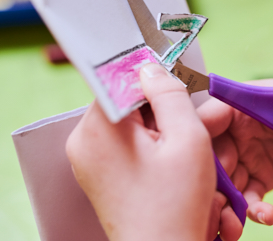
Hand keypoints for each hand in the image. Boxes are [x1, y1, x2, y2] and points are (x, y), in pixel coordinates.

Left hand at [66, 63, 214, 240]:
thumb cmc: (175, 205)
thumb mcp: (186, 139)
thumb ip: (170, 93)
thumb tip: (152, 67)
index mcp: (98, 126)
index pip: (121, 78)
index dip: (153, 78)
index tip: (178, 84)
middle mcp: (83, 141)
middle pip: (125, 102)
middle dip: (159, 109)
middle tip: (190, 126)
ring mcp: (86, 161)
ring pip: (127, 124)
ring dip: (157, 130)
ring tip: (180, 153)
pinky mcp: (96, 177)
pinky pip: (122, 145)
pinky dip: (148, 148)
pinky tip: (168, 165)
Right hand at [199, 71, 272, 230]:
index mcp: (243, 105)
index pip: (208, 119)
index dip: (198, 141)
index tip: (198, 166)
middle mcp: (240, 130)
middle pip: (210, 156)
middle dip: (211, 181)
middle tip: (219, 204)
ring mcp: (248, 155)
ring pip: (224, 181)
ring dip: (226, 204)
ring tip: (236, 223)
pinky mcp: (261, 177)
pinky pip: (246, 196)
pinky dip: (250, 211)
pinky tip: (266, 216)